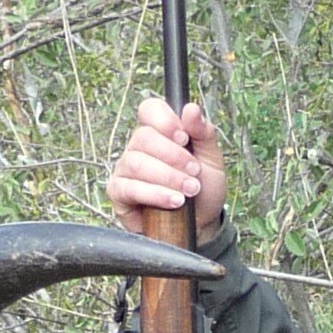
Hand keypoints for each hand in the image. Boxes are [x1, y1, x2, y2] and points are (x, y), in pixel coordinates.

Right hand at [107, 98, 226, 238]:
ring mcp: (125, 169)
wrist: (202, 224)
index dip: (164, 119)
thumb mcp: (213, 159)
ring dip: (168, 177)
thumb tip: (191, 108)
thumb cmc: (204, 188)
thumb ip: (204, 133)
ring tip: (189, 190)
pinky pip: (129, 187)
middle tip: (194, 172)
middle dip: (174, 156)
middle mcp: (138, 147)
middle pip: (143, 137)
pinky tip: (174, 202)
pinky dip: (155, 194)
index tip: (184, 137)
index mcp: (160, 133)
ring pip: (136, 162)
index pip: (149, 109)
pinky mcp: (119, 193)